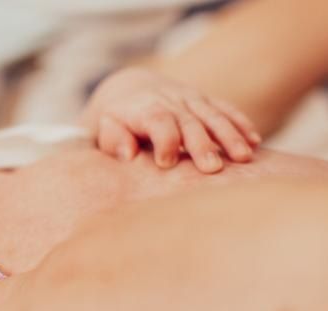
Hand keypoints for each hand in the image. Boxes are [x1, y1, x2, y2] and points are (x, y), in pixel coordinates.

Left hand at [80, 67, 260, 173]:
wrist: (132, 89)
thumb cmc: (117, 120)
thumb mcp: (107, 128)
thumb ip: (114, 139)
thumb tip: (128, 155)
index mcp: (145, 109)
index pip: (157, 121)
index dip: (163, 140)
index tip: (166, 163)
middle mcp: (172, 101)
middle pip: (190, 122)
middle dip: (202, 144)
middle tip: (212, 169)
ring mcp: (192, 99)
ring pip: (214, 115)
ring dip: (230, 136)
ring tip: (243, 157)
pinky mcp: (206, 101)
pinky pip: (227, 110)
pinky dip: (241, 124)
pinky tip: (254, 142)